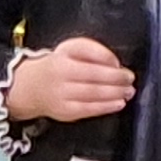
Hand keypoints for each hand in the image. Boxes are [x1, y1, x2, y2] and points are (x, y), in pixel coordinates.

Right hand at [6, 35, 136, 122]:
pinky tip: (118, 103)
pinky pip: (89, 109)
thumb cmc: (57, 67)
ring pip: (94, 93)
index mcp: (63, 55)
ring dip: (116, 92)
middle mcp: (61, 73)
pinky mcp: (65, 111)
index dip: (107, 58)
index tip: (119, 63)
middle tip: (130, 78)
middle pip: (94, 75)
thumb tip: (114, 62)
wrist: (31, 87)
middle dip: (117, 78)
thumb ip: (92, 51)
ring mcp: (62, 94)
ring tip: (128, 91)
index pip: (88, 53)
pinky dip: (107, 107)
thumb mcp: (70, 50)